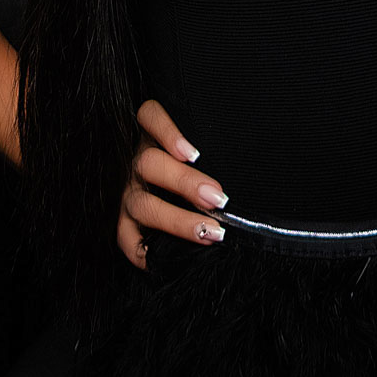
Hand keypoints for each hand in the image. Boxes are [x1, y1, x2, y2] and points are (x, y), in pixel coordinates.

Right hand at [116, 98, 229, 271]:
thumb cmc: (200, 164)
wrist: (168, 187)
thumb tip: (252, 159)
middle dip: (185, 182)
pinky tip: (163, 260)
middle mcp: (137, 162)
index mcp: (154, 136)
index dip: (167, 131)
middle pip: (150, 164)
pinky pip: (125, 240)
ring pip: (142, 203)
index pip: (149, 116)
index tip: (194, 153)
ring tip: (209, 230)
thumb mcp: (201, 147)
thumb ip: (213, 147)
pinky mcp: (124, 222)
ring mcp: (128, 193)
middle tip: (218, 197)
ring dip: (176, 219)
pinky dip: (141, 251)